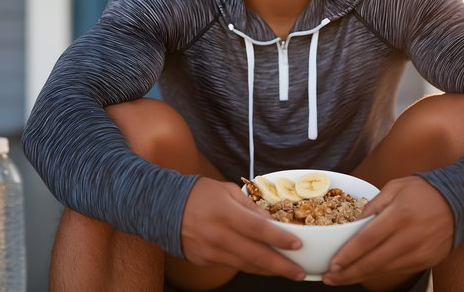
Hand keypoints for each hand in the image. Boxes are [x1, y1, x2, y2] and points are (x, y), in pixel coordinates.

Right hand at [180, 177, 305, 279]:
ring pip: (246, 265)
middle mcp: (219, 235)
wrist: (163, 207)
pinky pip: (232, 265)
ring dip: (268, 270)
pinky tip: (262, 266)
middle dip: (281, 266)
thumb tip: (271, 222)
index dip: (280, 239)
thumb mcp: (226, 191)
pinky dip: (249, 266)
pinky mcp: (204, 260)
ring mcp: (210, 251)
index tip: (298, 245)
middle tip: (299, 272)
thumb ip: (250, 207)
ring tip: (287, 271)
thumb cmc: (198, 194)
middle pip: (256, 255)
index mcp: (226, 213)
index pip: (259, 229)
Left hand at [322, 176, 453, 285]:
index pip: (366, 241)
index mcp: (398, 216)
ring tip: (342, 277)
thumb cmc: (424, 191)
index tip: (332, 264)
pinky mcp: (427, 261)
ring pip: (384, 270)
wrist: (460, 202)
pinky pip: (398, 270)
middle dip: (348, 273)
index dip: (347, 255)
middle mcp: (409, 238)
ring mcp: (419, 252)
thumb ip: (372, 205)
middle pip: (372, 262)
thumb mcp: (394, 188)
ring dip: (361, 276)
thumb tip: (354, 223)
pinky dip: (379, 272)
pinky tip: (365, 272)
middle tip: (329, 278)